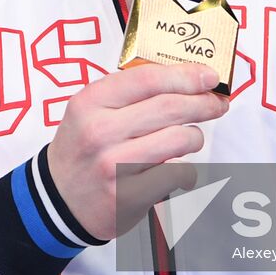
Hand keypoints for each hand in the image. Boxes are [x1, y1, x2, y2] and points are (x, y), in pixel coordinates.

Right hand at [46, 63, 228, 239]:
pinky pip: (177, 172)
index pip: (148, 79)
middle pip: (169, 107)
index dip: (185, 75)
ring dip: (194, 136)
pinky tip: (177, 164)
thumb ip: (129, 91)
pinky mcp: (130, 196)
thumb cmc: (83, 147)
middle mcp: (100, 132)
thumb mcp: (90, 109)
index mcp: (90, 102)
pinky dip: (186, 167)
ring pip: (179, 139)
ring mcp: (115, 166)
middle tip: (217, 103)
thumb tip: (184, 78)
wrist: (58, 199)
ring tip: (190, 137)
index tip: (208, 76)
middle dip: (203, 103)